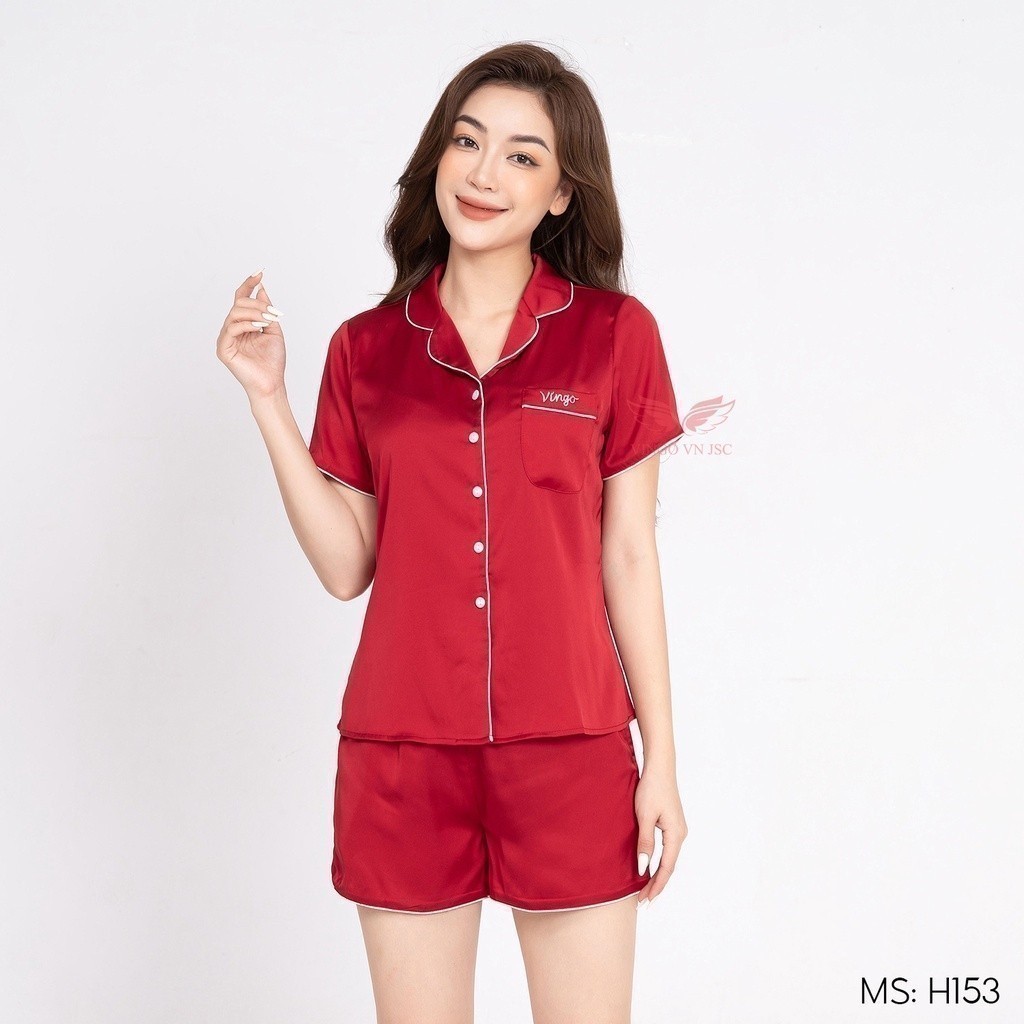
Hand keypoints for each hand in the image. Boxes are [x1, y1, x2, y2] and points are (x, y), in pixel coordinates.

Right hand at [216, 270, 286, 399]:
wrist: (272, 383)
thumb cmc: (272, 361)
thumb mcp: (274, 330)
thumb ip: (266, 310)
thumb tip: (261, 289)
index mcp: (243, 324)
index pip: (241, 299)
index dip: (248, 285)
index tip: (259, 273)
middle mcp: (232, 329)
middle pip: (239, 304)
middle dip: (258, 305)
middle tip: (273, 313)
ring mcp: (226, 339)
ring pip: (235, 313)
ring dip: (255, 313)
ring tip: (268, 321)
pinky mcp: (223, 349)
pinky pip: (231, 328)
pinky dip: (246, 324)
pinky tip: (259, 327)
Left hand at [634, 761, 687, 905]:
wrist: (660, 768)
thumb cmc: (651, 789)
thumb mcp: (644, 816)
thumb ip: (645, 842)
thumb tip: (644, 868)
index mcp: (676, 835)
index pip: (666, 868)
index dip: (656, 886)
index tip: (645, 900)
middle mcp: (681, 834)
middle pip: (670, 866)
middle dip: (657, 884)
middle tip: (642, 901)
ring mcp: (678, 829)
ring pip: (669, 858)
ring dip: (658, 874)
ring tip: (645, 889)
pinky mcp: (673, 824)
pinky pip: (667, 849)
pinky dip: (660, 862)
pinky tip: (651, 866)